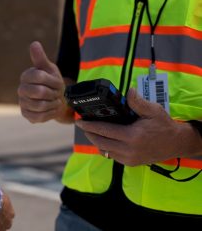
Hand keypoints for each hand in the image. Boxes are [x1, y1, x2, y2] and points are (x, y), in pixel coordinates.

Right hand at [18, 41, 70, 122]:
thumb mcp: (50, 69)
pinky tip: (52, 108)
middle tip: (57, 93)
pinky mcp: (27, 115)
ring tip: (55, 100)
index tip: (58, 83)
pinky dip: (50, 113)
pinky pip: (40, 117)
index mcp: (26, 76)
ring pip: (41, 105)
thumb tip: (34, 44)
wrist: (57, 99)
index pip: (40, 76)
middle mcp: (21, 90)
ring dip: (53, 103)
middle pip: (40, 92)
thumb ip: (41, 58)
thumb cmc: (52, 82)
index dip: (53, 81)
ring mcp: (23, 103)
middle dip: (53, 93)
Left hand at [76, 88, 200, 165]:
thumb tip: (128, 91)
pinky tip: (104, 140)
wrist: (175, 143)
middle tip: (83, 125)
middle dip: (89, 133)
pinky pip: (112, 156)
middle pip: (100, 142)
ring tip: (92, 131)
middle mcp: (128, 150)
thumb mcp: (153, 110)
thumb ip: (138, 102)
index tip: (79, 121)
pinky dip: (105, 148)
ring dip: (96, 141)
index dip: (89, 126)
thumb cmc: (163, 125)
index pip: (103, 131)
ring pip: (104, 151)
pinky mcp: (130, 163)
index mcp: (131, 136)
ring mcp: (128, 159)